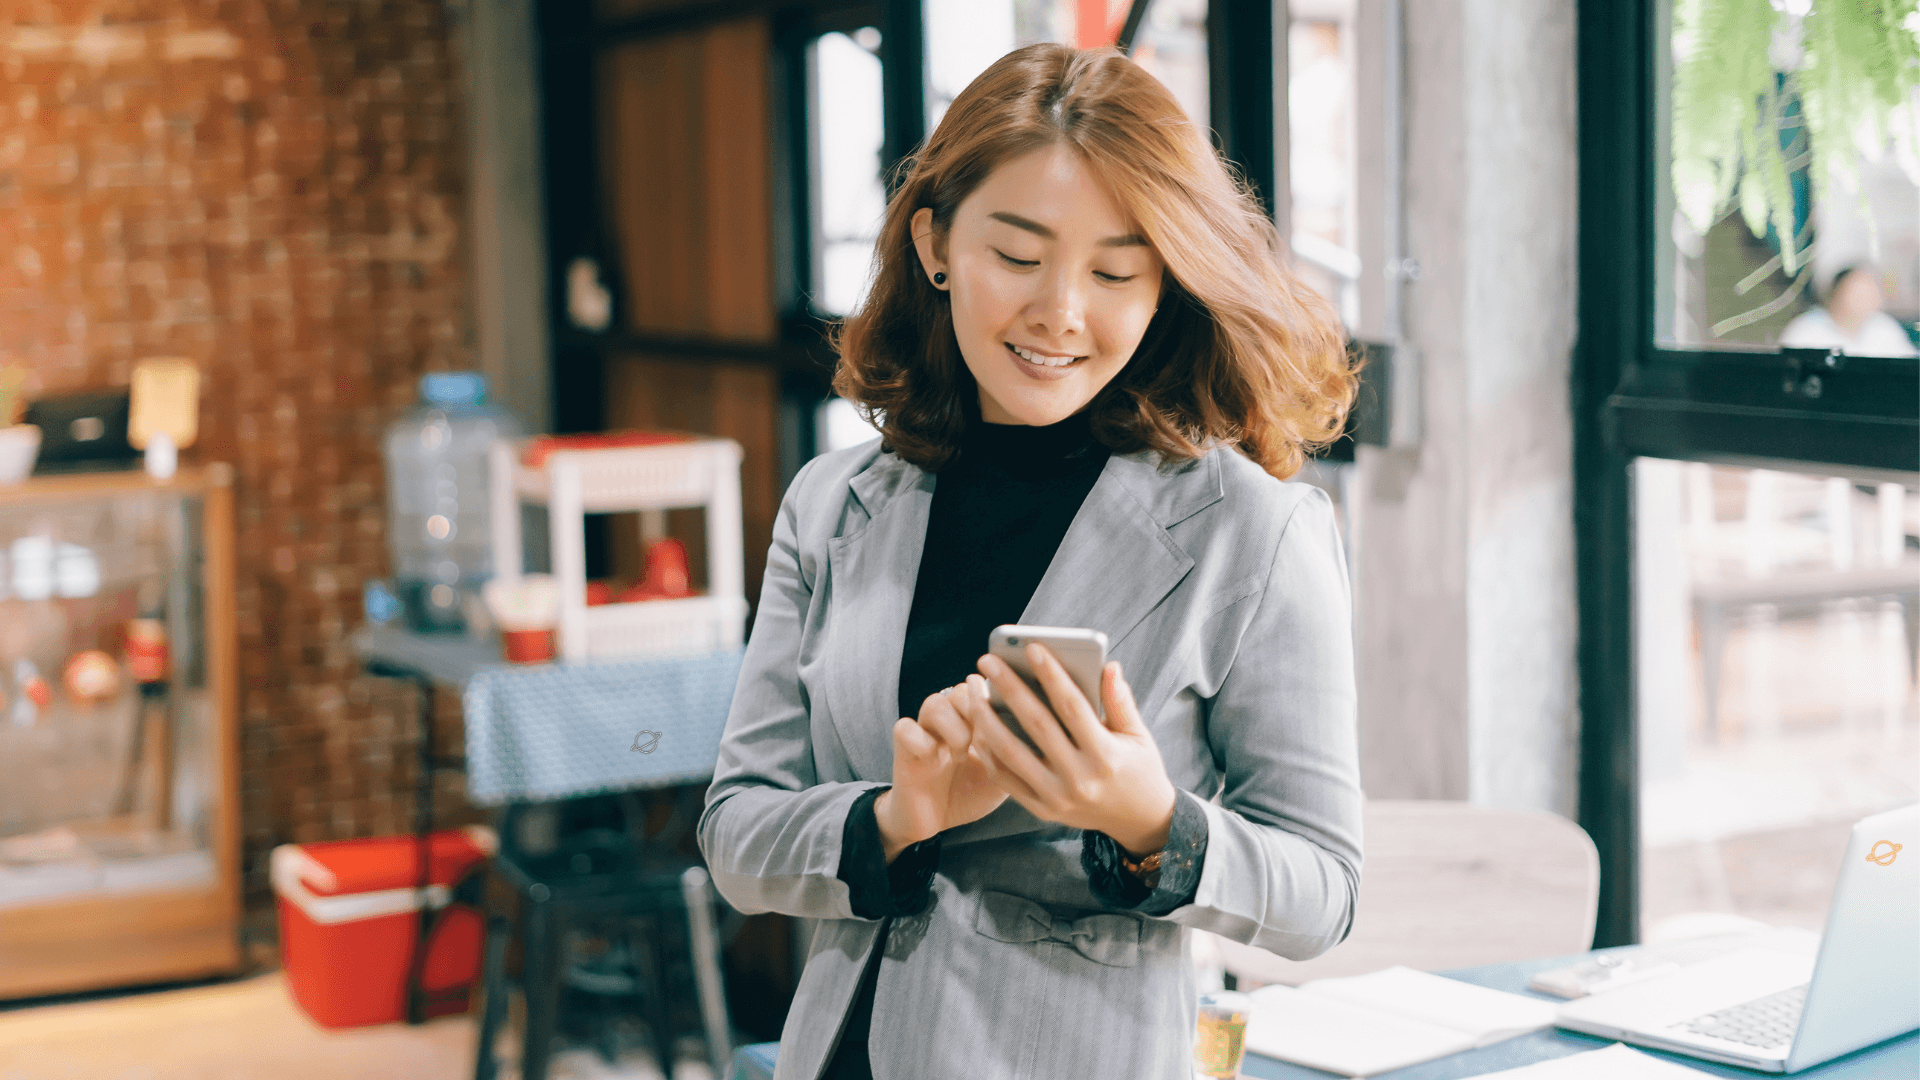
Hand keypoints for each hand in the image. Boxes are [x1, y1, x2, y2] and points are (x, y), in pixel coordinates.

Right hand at [875, 681, 1008, 861]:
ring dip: (953, 726)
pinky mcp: (902, 749)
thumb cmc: (971, 794)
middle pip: (961, 690)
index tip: (1009, 722)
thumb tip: (1050, 733)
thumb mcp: (1004, 773)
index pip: (987, 690)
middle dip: (977, 712)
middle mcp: (950, 720)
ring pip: (934, 703)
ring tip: (961, 752)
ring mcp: (924, 732)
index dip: (998, 700)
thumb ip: (1019, 750)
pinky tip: (933, 757)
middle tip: (984, 738)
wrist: (935, 822)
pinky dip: (920, 740)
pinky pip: (904, 727)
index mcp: (975, 721)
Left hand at [961, 645, 1176, 856]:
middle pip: (1037, 725)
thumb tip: (1109, 665)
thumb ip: (1120, 701)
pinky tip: (978, 728)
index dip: (1052, 675)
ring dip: (987, 719)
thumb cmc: (1139, 770)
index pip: (1073, 707)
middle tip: (988, 661)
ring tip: (973, 692)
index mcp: (1107, 755)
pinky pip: (1007, 780)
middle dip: (1009, 688)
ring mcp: (1058, 797)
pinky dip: (989, 754)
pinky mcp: (1042, 810)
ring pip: (1012, 753)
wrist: (1139, 823)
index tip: (1032, 648)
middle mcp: (1080, 779)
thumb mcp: (1140, 736)